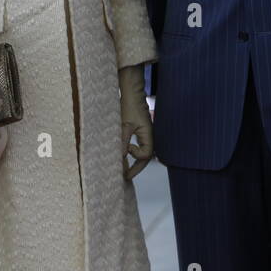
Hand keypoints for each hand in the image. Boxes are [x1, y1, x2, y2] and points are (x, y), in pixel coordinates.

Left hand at [119, 65, 152, 179]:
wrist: (132, 93)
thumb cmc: (129, 106)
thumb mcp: (124, 124)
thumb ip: (123, 141)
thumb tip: (120, 158)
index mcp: (149, 136)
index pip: (146, 155)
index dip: (135, 156)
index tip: (126, 148)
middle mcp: (150, 137)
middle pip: (146, 158)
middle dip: (135, 168)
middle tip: (124, 177)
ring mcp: (147, 135)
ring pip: (143, 154)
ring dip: (134, 162)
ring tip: (124, 171)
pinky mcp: (142, 132)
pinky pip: (140, 147)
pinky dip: (133, 154)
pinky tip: (124, 156)